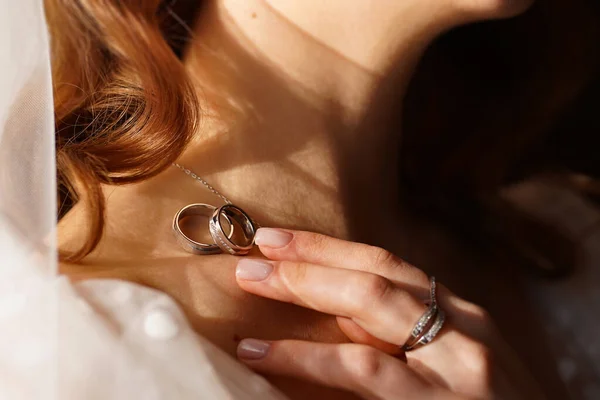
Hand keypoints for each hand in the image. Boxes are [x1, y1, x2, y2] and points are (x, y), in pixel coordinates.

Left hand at [234, 228, 544, 399]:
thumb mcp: (454, 364)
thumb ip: (401, 335)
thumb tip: (334, 311)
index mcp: (463, 315)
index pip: (389, 265)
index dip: (331, 247)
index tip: (284, 239)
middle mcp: (464, 326)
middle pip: (377, 271)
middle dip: (311, 255)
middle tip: (257, 247)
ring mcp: (456, 363)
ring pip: (369, 303)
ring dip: (304, 284)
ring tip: (252, 279)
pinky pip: (363, 367)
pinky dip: (307, 355)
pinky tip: (263, 350)